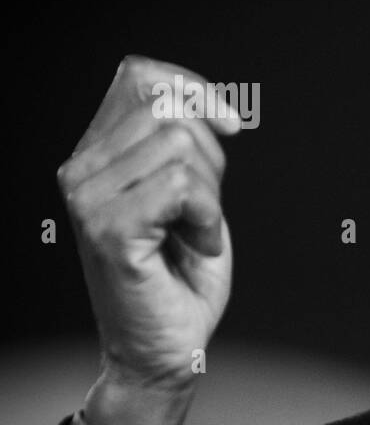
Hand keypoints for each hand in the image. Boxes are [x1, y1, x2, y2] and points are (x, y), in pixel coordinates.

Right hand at [58, 55, 241, 424]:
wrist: (169, 347)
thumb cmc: (181, 277)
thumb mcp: (192, 192)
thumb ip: (183, 142)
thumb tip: (201, 102)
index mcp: (98, 154)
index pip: (141, 77)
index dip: (195, 90)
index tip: (231, 125)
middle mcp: (83, 170)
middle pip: (172, 113)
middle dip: (212, 160)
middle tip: (203, 211)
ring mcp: (89, 199)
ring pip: (181, 148)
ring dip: (211, 196)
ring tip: (195, 232)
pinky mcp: (109, 229)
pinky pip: (181, 186)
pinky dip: (207, 217)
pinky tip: (195, 245)